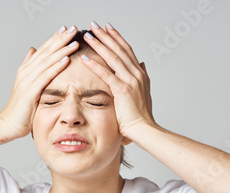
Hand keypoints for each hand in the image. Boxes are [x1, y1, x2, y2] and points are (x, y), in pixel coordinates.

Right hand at [0, 26, 79, 138]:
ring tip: (74, 41)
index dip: (54, 39)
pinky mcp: (30, 91)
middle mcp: (26, 71)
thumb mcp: (27, 86)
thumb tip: (33, 50)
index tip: (66, 29)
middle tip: (73, 28)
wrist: (8, 124)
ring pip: (48, 61)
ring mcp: (27, 80)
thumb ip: (31, 68)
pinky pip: (46, 76)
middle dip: (60, 39)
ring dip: (62, 50)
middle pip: (46, 51)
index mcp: (26, 70)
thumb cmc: (21, 109)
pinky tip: (66, 59)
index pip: (43, 50)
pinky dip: (57, 66)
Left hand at [80, 22, 153, 140]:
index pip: (127, 51)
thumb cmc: (141, 117)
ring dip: (100, 45)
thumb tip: (142, 64)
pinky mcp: (122, 90)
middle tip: (94, 25)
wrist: (145, 130)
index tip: (107, 28)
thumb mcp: (144, 93)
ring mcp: (130, 81)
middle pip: (119, 49)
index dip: (117, 38)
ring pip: (113, 58)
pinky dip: (95, 65)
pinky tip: (85, 59)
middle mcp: (136, 74)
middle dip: (106, 36)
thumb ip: (143, 77)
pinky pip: (107, 74)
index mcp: (140, 74)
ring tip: (88, 36)